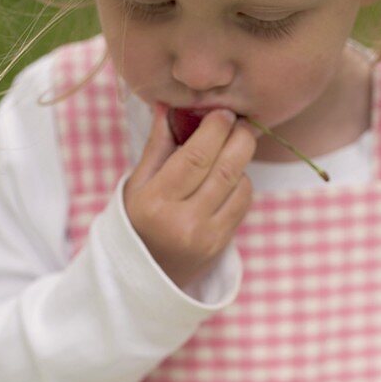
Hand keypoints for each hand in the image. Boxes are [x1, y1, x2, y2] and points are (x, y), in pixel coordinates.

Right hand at [123, 104, 256, 290]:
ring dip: (241, 161)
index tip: (223, 112)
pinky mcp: (222, 245)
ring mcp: (207, 237)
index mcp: (157, 202)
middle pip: (226, 168)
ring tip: (231, 149)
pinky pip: (243, 204)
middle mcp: (184, 221)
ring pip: (240, 184)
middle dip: (240, 137)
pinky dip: (242, 183)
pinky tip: (229, 178)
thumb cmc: (137, 223)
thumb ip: (157, 146)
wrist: (145, 276)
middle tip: (240, 122)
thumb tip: (167, 105)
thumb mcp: (137, 185)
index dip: (215, 129)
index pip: (196, 156)